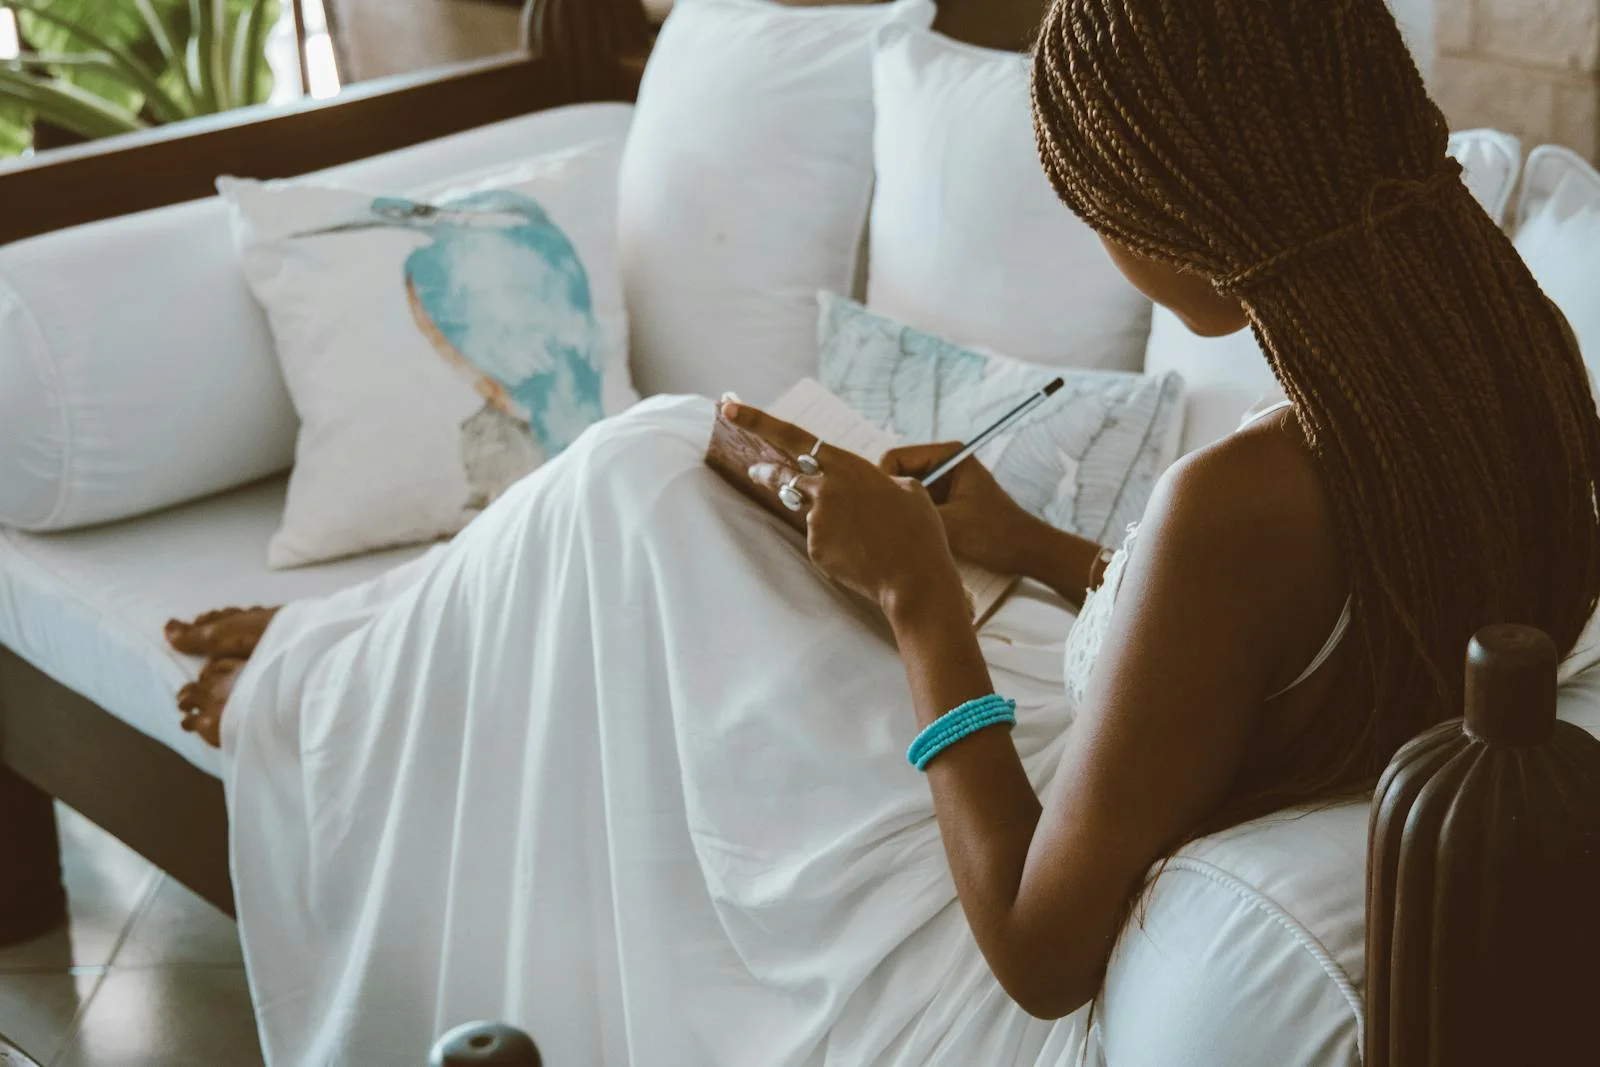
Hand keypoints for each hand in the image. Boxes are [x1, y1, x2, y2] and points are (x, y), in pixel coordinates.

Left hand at [723, 402, 963, 610]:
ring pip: (813, 514)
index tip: (728, 410)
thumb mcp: (909, 490)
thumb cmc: (918, 532)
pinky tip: (863, 557)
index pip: (794, 438)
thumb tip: (868, 486)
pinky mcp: (816, 551)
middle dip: (766, 472)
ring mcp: (817, 522)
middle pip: (783, 476)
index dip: (758, 422)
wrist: (914, 578)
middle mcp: (825, 491)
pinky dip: (839, 547)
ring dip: (829, 520)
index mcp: (848, 467)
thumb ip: (878, 481)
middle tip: (755, 470)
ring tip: (862, 534)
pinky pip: (822, 543)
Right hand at [880, 443, 1041, 575]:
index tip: (885, 512)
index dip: (885, 484)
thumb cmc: (997, 534)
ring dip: (902, 512)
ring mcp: (944, 483)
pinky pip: (916, 506)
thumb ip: (914, 514)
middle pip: (897, 475)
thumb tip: (878, 513)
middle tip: (889, 526)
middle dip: (892, 499)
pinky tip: (913, 539)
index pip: (894, 458)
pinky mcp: (945, 502)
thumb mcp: (950, 524)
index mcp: (948, 455)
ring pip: (904, 493)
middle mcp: (944, 463)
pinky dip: (911, 520)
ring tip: (902, 535)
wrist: (1027, 553)